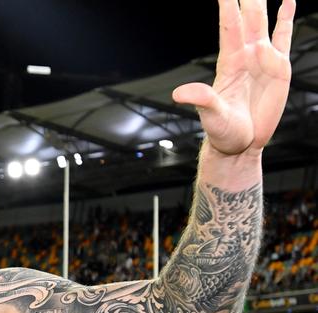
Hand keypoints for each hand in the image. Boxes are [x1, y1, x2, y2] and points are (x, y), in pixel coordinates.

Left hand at [172, 0, 295, 154]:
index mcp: (229, 63)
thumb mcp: (211, 115)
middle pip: (247, 17)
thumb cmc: (222, 131)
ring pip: (264, 22)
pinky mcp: (279, 68)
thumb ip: (201, 100)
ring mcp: (262, 59)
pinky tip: (288, 1)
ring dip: (263, 2)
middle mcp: (245, 55)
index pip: (228, 26)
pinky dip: (285, 18)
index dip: (227, 5)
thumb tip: (179, 94)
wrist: (241, 144)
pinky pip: (283, 37)